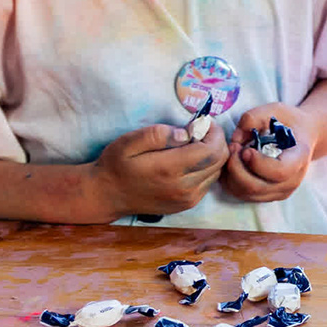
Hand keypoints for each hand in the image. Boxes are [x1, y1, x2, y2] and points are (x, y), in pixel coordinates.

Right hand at [93, 122, 228, 217]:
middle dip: (216, 140)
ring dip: (212, 154)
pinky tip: (190, 160)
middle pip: (220, 161)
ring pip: (217, 172)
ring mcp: (187, 199)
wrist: (107, 195)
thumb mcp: (129, 141)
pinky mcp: (186, 204)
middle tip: (201, 130)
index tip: (203, 122)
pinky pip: (208, 182)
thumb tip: (187, 132)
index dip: (214, 132)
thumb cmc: (116, 164)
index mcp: (170, 170)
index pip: (212, 150)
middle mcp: (184, 188)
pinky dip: (206, 168)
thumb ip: (159, 134)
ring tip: (194, 144)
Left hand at [221, 104, 316, 203]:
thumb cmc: (289, 122)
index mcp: (299, 158)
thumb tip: (236, 137)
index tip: (245, 148)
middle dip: (236, 168)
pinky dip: (231, 181)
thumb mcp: (275, 110)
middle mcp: (293, 180)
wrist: (302, 135)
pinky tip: (233, 163)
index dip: (258, 163)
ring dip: (232, 174)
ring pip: (246, 193)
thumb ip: (254, 117)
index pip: (279, 171)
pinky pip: (243, 194)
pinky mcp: (269, 195)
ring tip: (232, 154)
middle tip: (232, 147)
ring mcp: (281, 191)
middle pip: (256, 186)